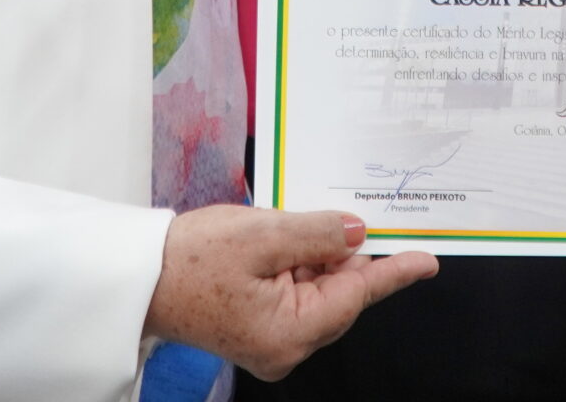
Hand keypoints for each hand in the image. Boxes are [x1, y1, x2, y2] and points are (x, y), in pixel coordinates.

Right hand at [144, 205, 437, 379]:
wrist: (138, 278)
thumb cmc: (188, 259)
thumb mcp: (261, 235)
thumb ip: (317, 234)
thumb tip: (358, 234)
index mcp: (290, 333)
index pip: (356, 294)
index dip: (393, 272)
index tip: (428, 261)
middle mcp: (286, 348)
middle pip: (339, 292)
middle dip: (338, 253)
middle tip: (329, 216)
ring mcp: (273, 342)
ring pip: (319, 289)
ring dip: (312, 256)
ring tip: (281, 230)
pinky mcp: (260, 329)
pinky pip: (297, 292)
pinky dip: (296, 265)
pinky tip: (279, 243)